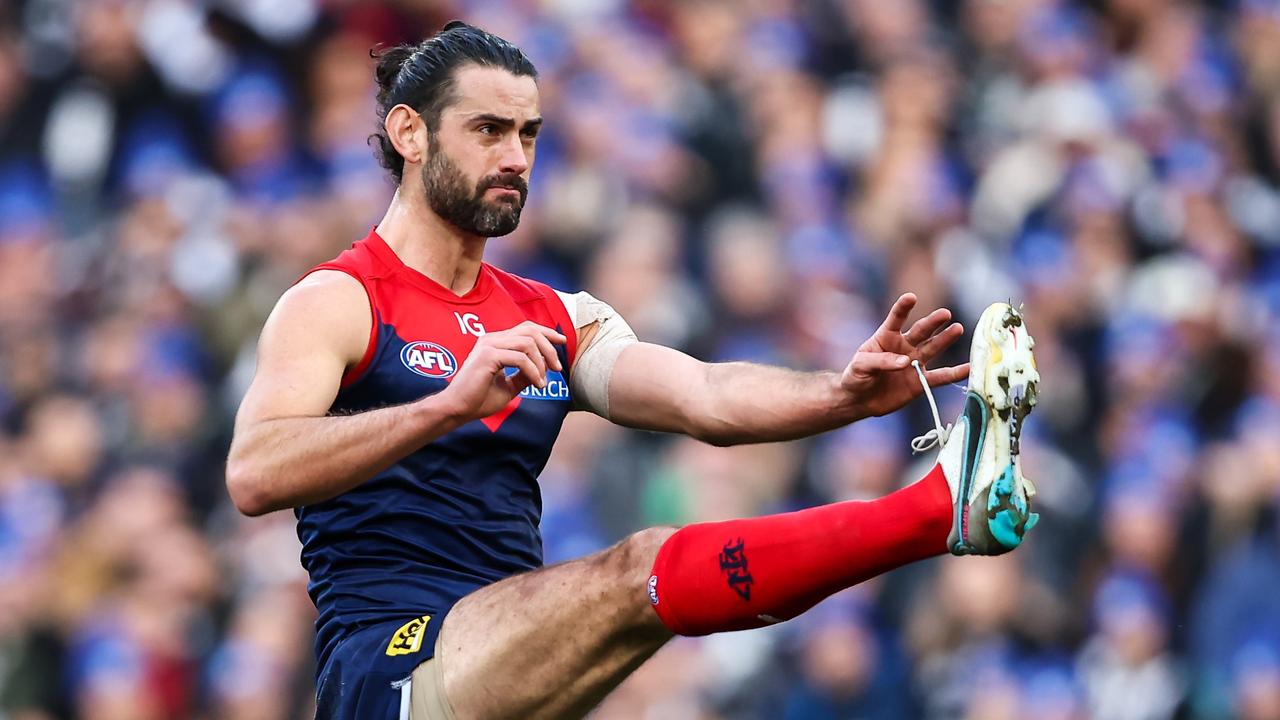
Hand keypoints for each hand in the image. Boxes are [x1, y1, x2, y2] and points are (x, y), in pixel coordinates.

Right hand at [436, 321, 565, 421]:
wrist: (457, 409)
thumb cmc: (478, 399)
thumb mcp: (509, 385)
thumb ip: (525, 374)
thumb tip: (544, 368)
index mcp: (495, 342)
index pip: (526, 328)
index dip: (547, 333)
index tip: (562, 342)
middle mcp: (491, 339)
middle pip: (530, 331)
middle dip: (549, 348)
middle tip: (557, 368)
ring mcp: (488, 345)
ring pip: (528, 343)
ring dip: (542, 362)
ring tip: (543, 382)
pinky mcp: (488, 356)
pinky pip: (520, 359)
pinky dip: (533, 372)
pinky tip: (537, 385)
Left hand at [840, 293, 969, 417]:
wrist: (858, 400)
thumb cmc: (855, 377)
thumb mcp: (861, 366)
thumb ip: (881, 361)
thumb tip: (905, 362)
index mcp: (886, 337)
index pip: (896, 319)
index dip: (903, 308)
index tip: (911, 297)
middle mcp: (904, 346)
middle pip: (921, 331)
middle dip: (933, 322)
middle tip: (945, 314)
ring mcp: (914, 363)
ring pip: (933, 348)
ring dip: (945, 339)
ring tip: (958, 328)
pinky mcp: (921, 382)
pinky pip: (941, 376)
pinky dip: (955, 373)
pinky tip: (969, 368)